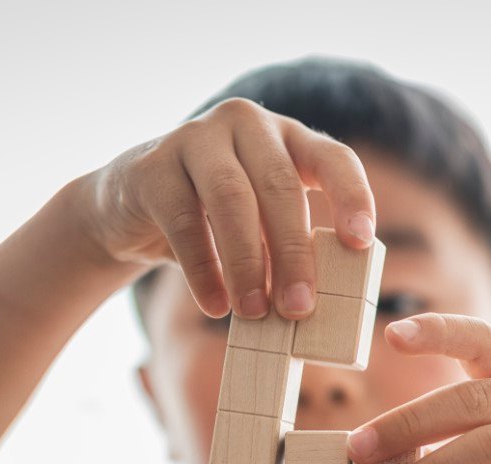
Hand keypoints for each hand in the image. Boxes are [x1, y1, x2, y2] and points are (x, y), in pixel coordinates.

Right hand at [78, 97, 375, 320]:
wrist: (129, 206)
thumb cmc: (214, 220)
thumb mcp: (260, 224)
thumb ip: (288, 248)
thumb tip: (315, 306)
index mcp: (288, 137)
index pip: (334, 158)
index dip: (352, 198)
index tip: (361, 244)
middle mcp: (246, 124)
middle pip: (280, 185)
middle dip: (293, 252)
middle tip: (300, 308)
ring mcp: (196, 138)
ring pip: (232, 199)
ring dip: (248, 263)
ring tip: (256, 312)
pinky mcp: (153, 167)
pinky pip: (184, 221)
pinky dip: (203, 270)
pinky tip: (215, 306)